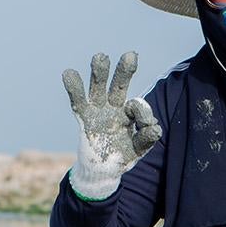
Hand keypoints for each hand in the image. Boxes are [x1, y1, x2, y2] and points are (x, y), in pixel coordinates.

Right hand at [63, 52, 160, 199]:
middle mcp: (114, 108)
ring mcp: (98, 112)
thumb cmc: (121, 157)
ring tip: (100, 57)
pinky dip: (74, 88)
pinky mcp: (84, 119)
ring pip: (98, 89)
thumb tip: (156, 127)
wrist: (101, 171)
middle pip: (118, 86)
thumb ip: (146, 138)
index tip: (148, 125)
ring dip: (99, 74)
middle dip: (123, 72)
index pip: (137, 105)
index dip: (142, 112)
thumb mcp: (138, 149)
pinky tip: (69, 73)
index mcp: (129, 113)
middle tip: (131, 55)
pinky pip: (78, 102)